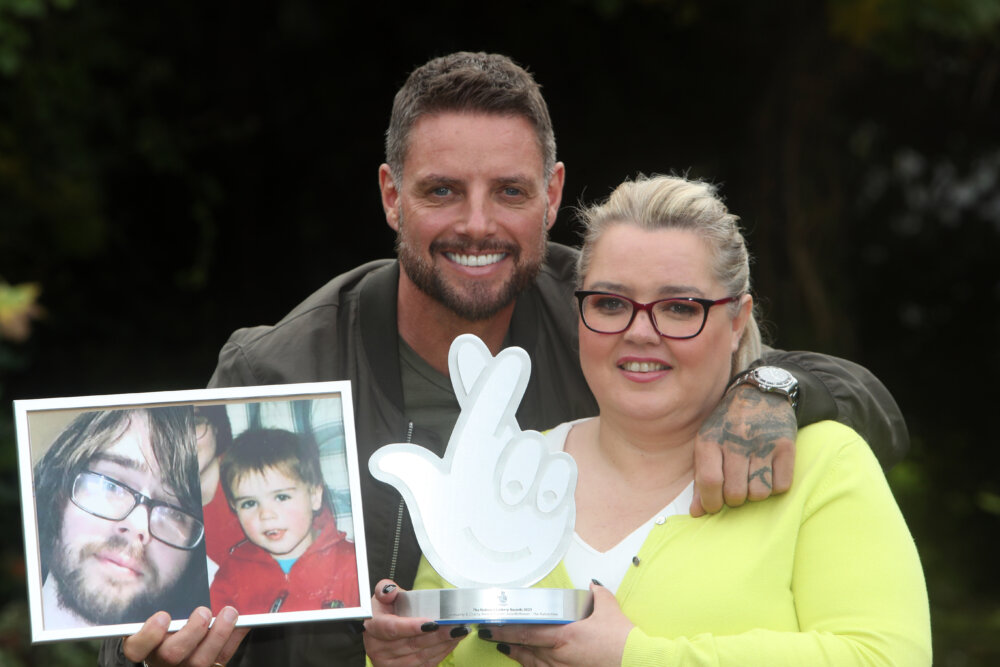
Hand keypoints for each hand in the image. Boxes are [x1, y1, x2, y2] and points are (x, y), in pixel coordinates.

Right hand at [121, 606, 247, 666]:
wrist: (175, 654)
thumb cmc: (163, 628)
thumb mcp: (154, 617)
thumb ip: (157, 607)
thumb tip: (168, 581)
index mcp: (143, 648)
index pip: (135, 649)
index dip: (148, 635)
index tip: (163, 616)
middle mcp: (161, 662)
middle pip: (172, 654)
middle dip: (191, 632)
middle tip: (203, 612)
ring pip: (199, 661)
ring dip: (219, 634)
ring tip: (229, 613)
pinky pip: (222, 658)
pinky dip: (234, 638)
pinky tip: (242, 624)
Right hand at [364, 579, 467, 666]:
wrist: (380, 633)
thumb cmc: (384, 613)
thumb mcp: (382, 596)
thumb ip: (385, 589)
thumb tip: (390, 591)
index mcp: (373, 628)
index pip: (392, 628)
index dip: (412, 626)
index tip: (432, 622)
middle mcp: (379, 649)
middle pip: (412, 644)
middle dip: (437, 635)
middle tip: (455, 625)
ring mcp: (390, 663)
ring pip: (421, 656)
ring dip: (443, 644)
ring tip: (459, 631)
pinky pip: (425, 664)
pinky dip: (441, 653)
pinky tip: (452, 642)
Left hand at [369, 334, 575, 586]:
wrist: (496, 572)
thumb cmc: (462, 532)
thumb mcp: (434, 506)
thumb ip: (416, 477)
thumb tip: (382, 459)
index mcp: (473, 450)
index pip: (474, 404)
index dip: (472, 371)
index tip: (467, 342)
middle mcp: (502, 453)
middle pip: (505, 415)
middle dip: (506, 389)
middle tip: (512, 376)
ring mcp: (531, 471)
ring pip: (532, 447)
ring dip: (520, 472)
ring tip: (507, 502)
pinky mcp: (556, 493)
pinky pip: (562, 470)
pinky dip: (551, 487)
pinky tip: (538, 506)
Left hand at [478, 582, 631, 666]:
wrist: (637, 662)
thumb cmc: (623, 641)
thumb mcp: (609, 610)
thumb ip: (598, 595)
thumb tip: (592, 585)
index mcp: (566, 636)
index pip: (528, 632)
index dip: (506, 630)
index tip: (491, 625)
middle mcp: (560, 656)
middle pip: (525, 649)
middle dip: (505, 640)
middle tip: (489, 634)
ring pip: (532, 663)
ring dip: (517, 654)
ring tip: (503, 647)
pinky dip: (532, 666)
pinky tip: (527, 662)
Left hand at [691, 385, 795, 515]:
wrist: (759, 392)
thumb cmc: (727, 425)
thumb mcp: (708, 443)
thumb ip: (701, 479)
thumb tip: (696, 513)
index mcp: (710, 440)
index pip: (710, 481)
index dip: (711, 502)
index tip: (714, 506)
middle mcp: (736, 441)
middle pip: (735, 493)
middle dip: (734, 501)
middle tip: (735, 491)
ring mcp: (763, 443)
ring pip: (759, 493)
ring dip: (755, 494)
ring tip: (751, 480)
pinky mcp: (785, 446)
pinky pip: (781, 485)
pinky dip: (774, 487)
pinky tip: (768, 474)